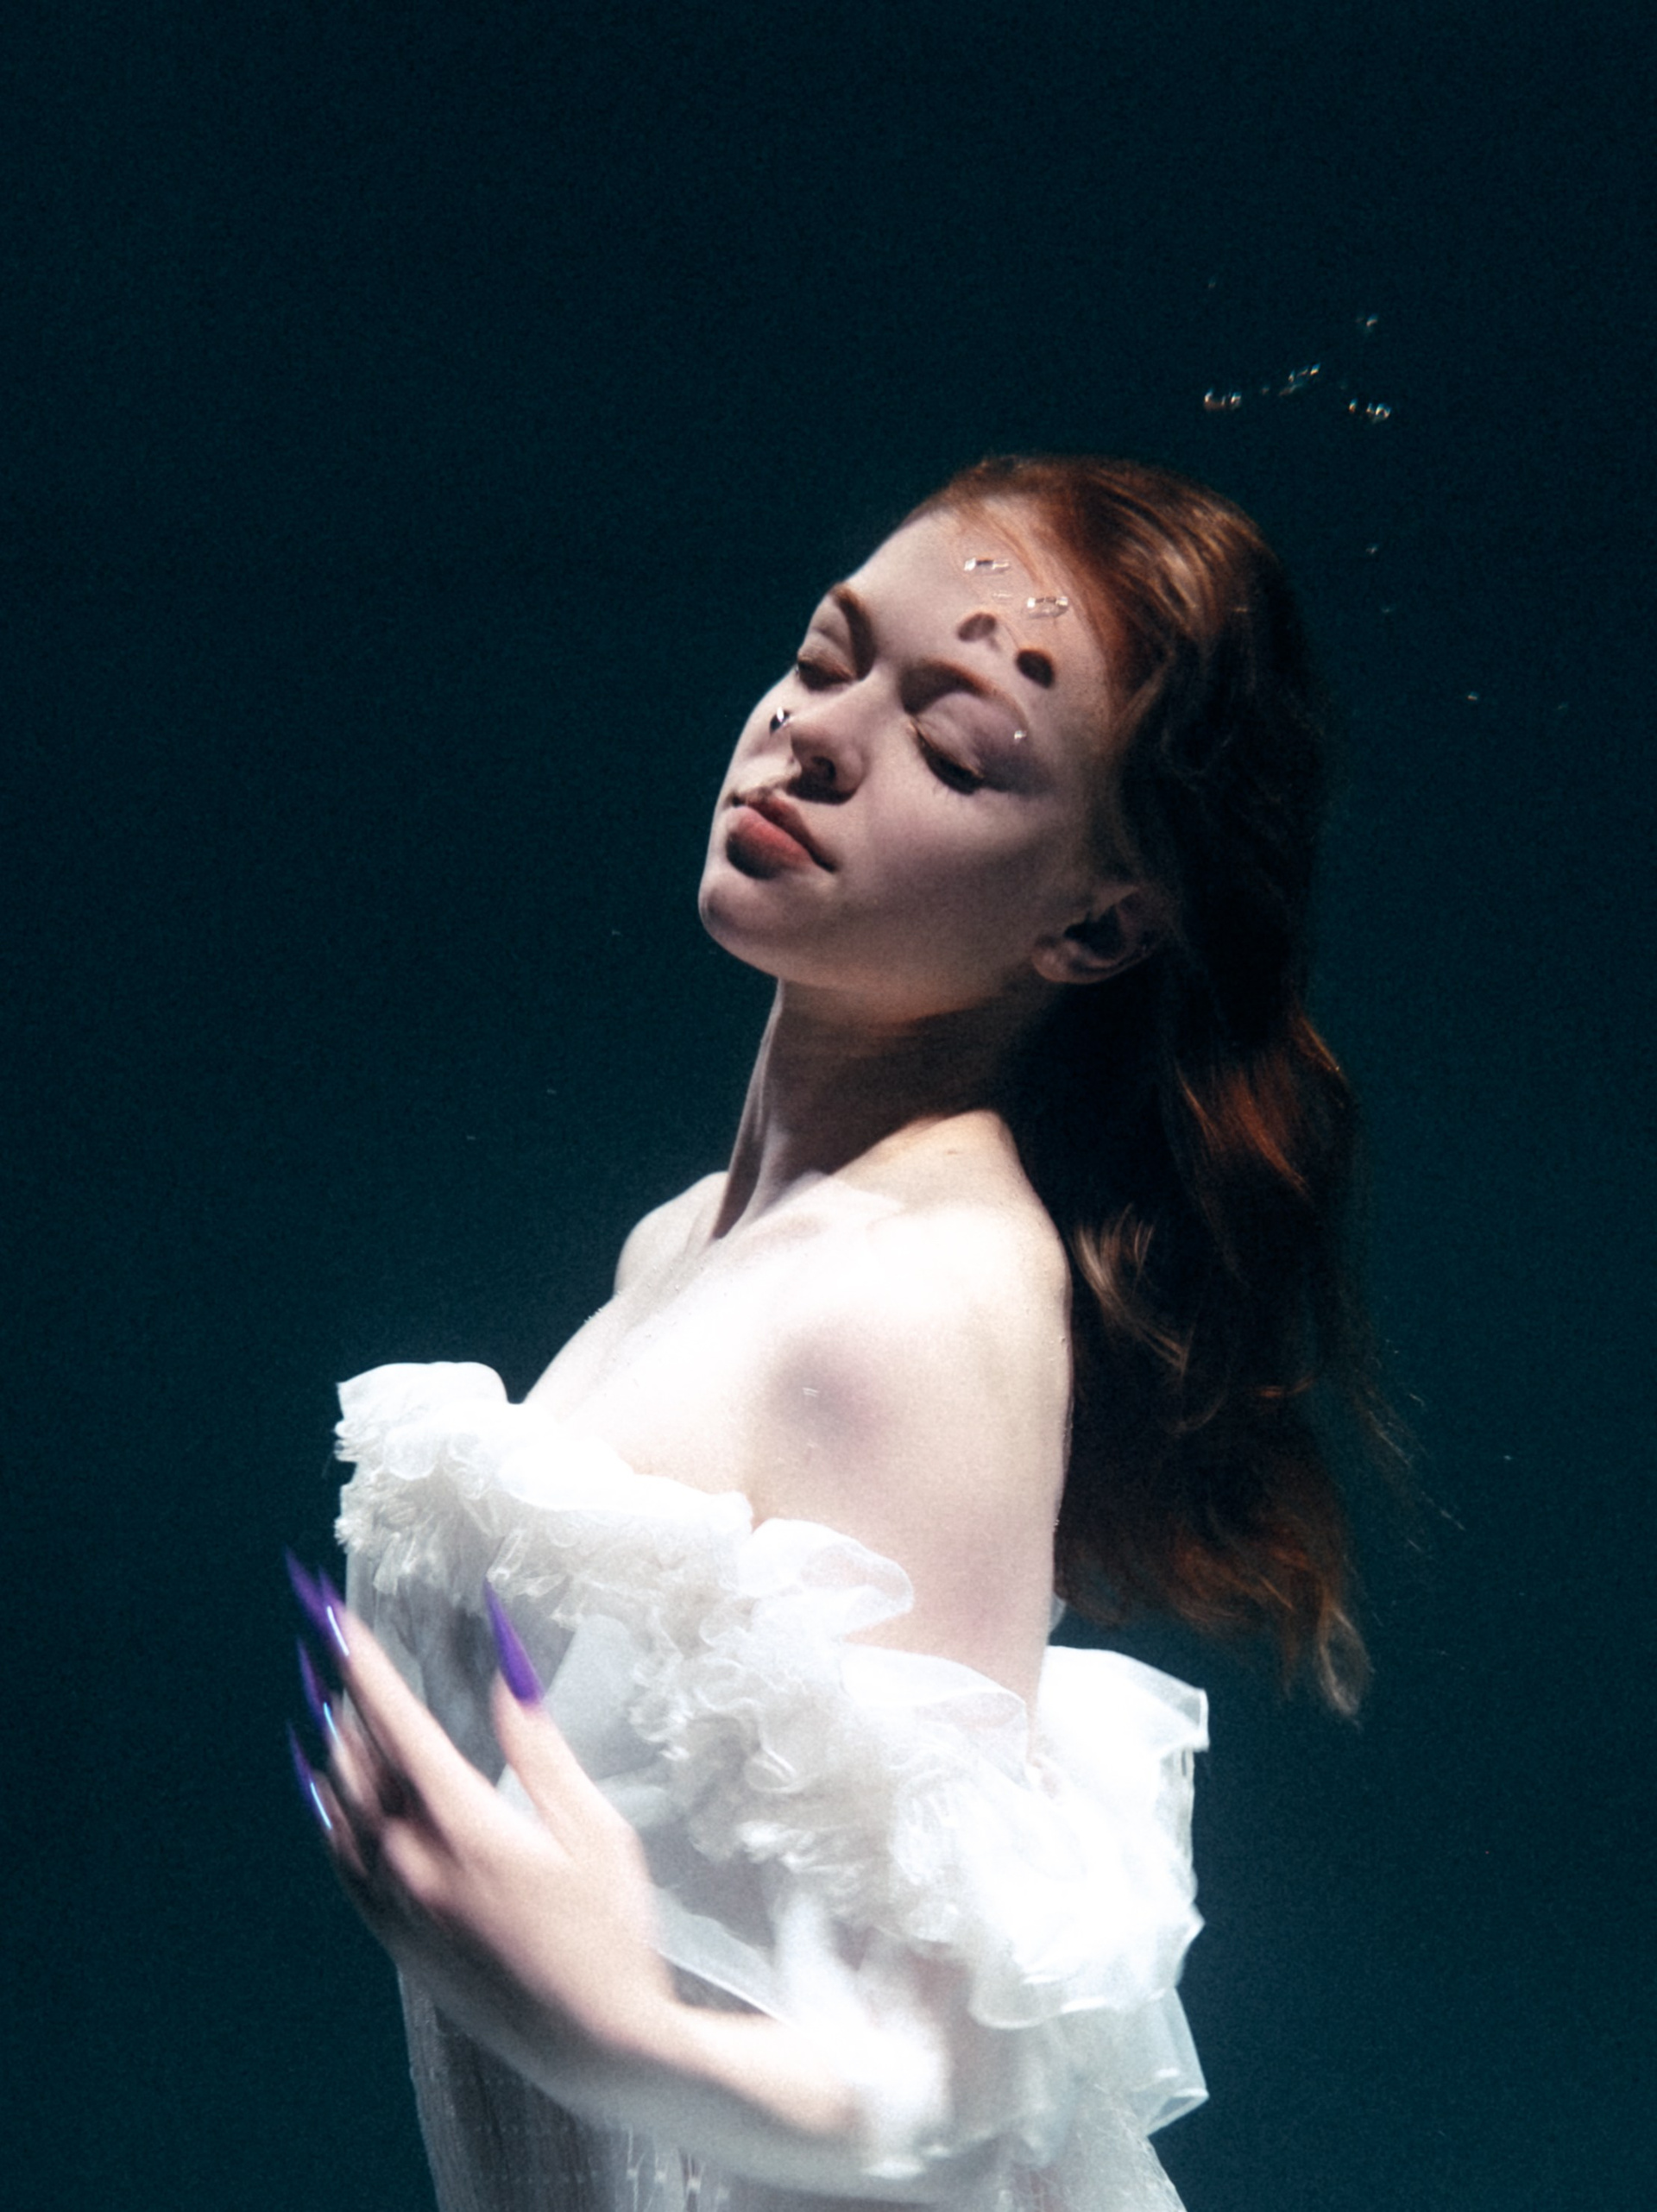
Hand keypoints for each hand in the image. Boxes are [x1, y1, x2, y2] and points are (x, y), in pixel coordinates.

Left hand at [288, 1565, 677, 2086]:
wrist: (596, 2043)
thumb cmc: (611, 1929)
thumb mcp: (596, 1826)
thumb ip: (541, 1747)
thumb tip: (505, 1670)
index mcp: (469, 1830)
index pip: (400, 1727)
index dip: (367, 1668)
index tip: (336, 1619)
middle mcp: (420, 1867)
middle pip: (361, 1762)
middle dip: (343, 1693)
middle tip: (321, 1636)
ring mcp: (403, 1909)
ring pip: (343, 1812)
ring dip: (331, 1747)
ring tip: (322, 1694)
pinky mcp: (401, 1942)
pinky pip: (343, 1865)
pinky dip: (325, 1814)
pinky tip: (321, 1786)